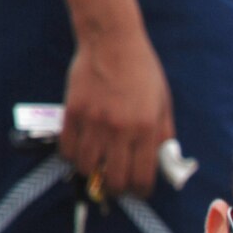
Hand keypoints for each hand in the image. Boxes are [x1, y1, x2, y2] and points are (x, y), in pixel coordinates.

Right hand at [61, 24, 173, 198]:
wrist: (112, 41)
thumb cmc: (143, 71)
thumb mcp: (164, 104)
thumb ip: (165, 136)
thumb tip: (163, 164)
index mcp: (147, 129)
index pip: (142, 177)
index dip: (140, 192)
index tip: (138, 191)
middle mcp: (120, 130)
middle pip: (114, 180)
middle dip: (117, 189)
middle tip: (117, 185)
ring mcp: (94, 122)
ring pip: (87, 168)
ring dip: (92, 174)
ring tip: (98, 168)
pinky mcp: (73, 112)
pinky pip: (67, 148)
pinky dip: (72, 157)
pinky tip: (80, 153)